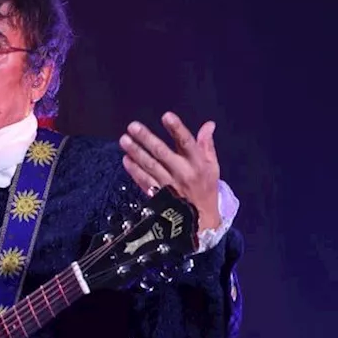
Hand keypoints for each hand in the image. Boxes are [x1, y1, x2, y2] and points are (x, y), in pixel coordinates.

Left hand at [119, 111, 220, 231]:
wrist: (201, 220)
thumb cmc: (206, 188)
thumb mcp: (213, 167)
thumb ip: (207, 145)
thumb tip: (208, 124)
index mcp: (198, 163)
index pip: (187, 143)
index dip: (177, 129)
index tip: (166, 116)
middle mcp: (183, 173)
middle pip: (162, 153)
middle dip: (147, 139)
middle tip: (132, 126)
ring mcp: (169, 185)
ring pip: (150, 166)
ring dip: (136, 152)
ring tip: (124, 140)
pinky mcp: (159, 196)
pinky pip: (144, 181)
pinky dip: (134, 171)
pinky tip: (126, 159)